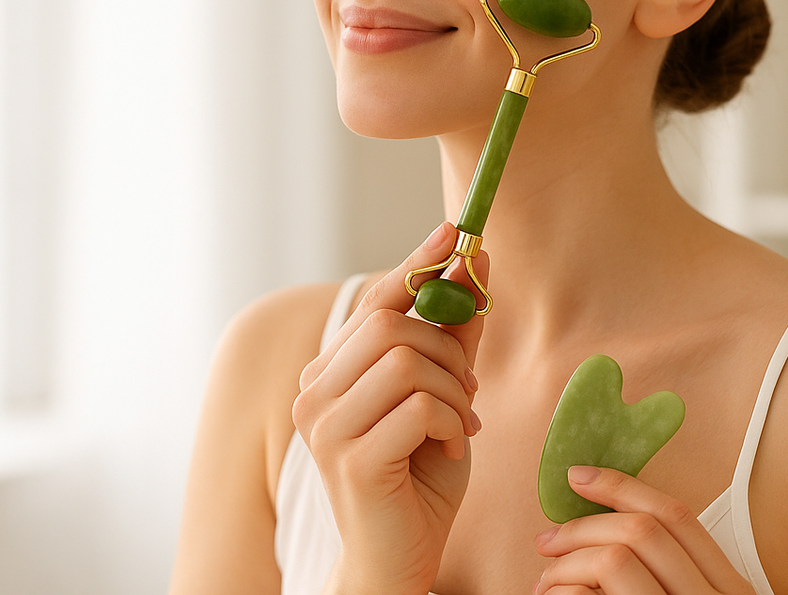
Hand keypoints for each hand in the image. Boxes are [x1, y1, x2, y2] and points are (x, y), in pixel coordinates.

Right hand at [293, 223, 488, 594]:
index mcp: (328, 373)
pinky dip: (449, 420)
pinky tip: (447, 444)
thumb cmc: (419, 474)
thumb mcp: (444, 392)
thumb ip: (455, 332)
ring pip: (408, 361)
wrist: (399, 556)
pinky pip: (418, 406)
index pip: (373, 300)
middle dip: (448, 347)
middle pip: (391, 324)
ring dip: (453, 388)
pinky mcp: (350, 458)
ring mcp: (324, 427)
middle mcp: (313, 394)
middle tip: (469, 386)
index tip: (455, 231)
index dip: (416, 263)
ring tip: (459, 420)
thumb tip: (474, 260)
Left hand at [533, 466, 754, 594]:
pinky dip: (565, 592)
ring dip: (567, 564)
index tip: (578, 476)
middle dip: (582, 527)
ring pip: (615, 560)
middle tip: (546, 541)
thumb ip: (673, 573)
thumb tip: (608, 528)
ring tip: (546, 584)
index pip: (676, 515)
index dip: (622, 486)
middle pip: (642, 531)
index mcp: (731, 587)